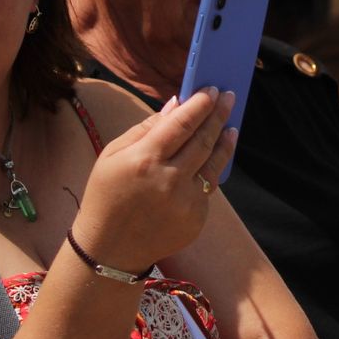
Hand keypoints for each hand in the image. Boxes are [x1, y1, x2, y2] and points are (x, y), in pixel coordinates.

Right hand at [74, 88, 237, 272]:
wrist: (109, 248)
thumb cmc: (107, 194)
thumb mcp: (113, 155)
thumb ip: (146, 128)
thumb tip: (176, 104)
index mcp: (145, 159)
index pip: (182, 123)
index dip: (200, 104)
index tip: (212, 90)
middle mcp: (169, 180)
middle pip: (203, 140)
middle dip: (218, 115)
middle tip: (228, 97)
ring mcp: (185, 202)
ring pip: (214, 164)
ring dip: (225, 141)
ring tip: (230, 125)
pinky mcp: (196, 219)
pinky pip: (207, 188)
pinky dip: (211, 171)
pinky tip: (215, 157)